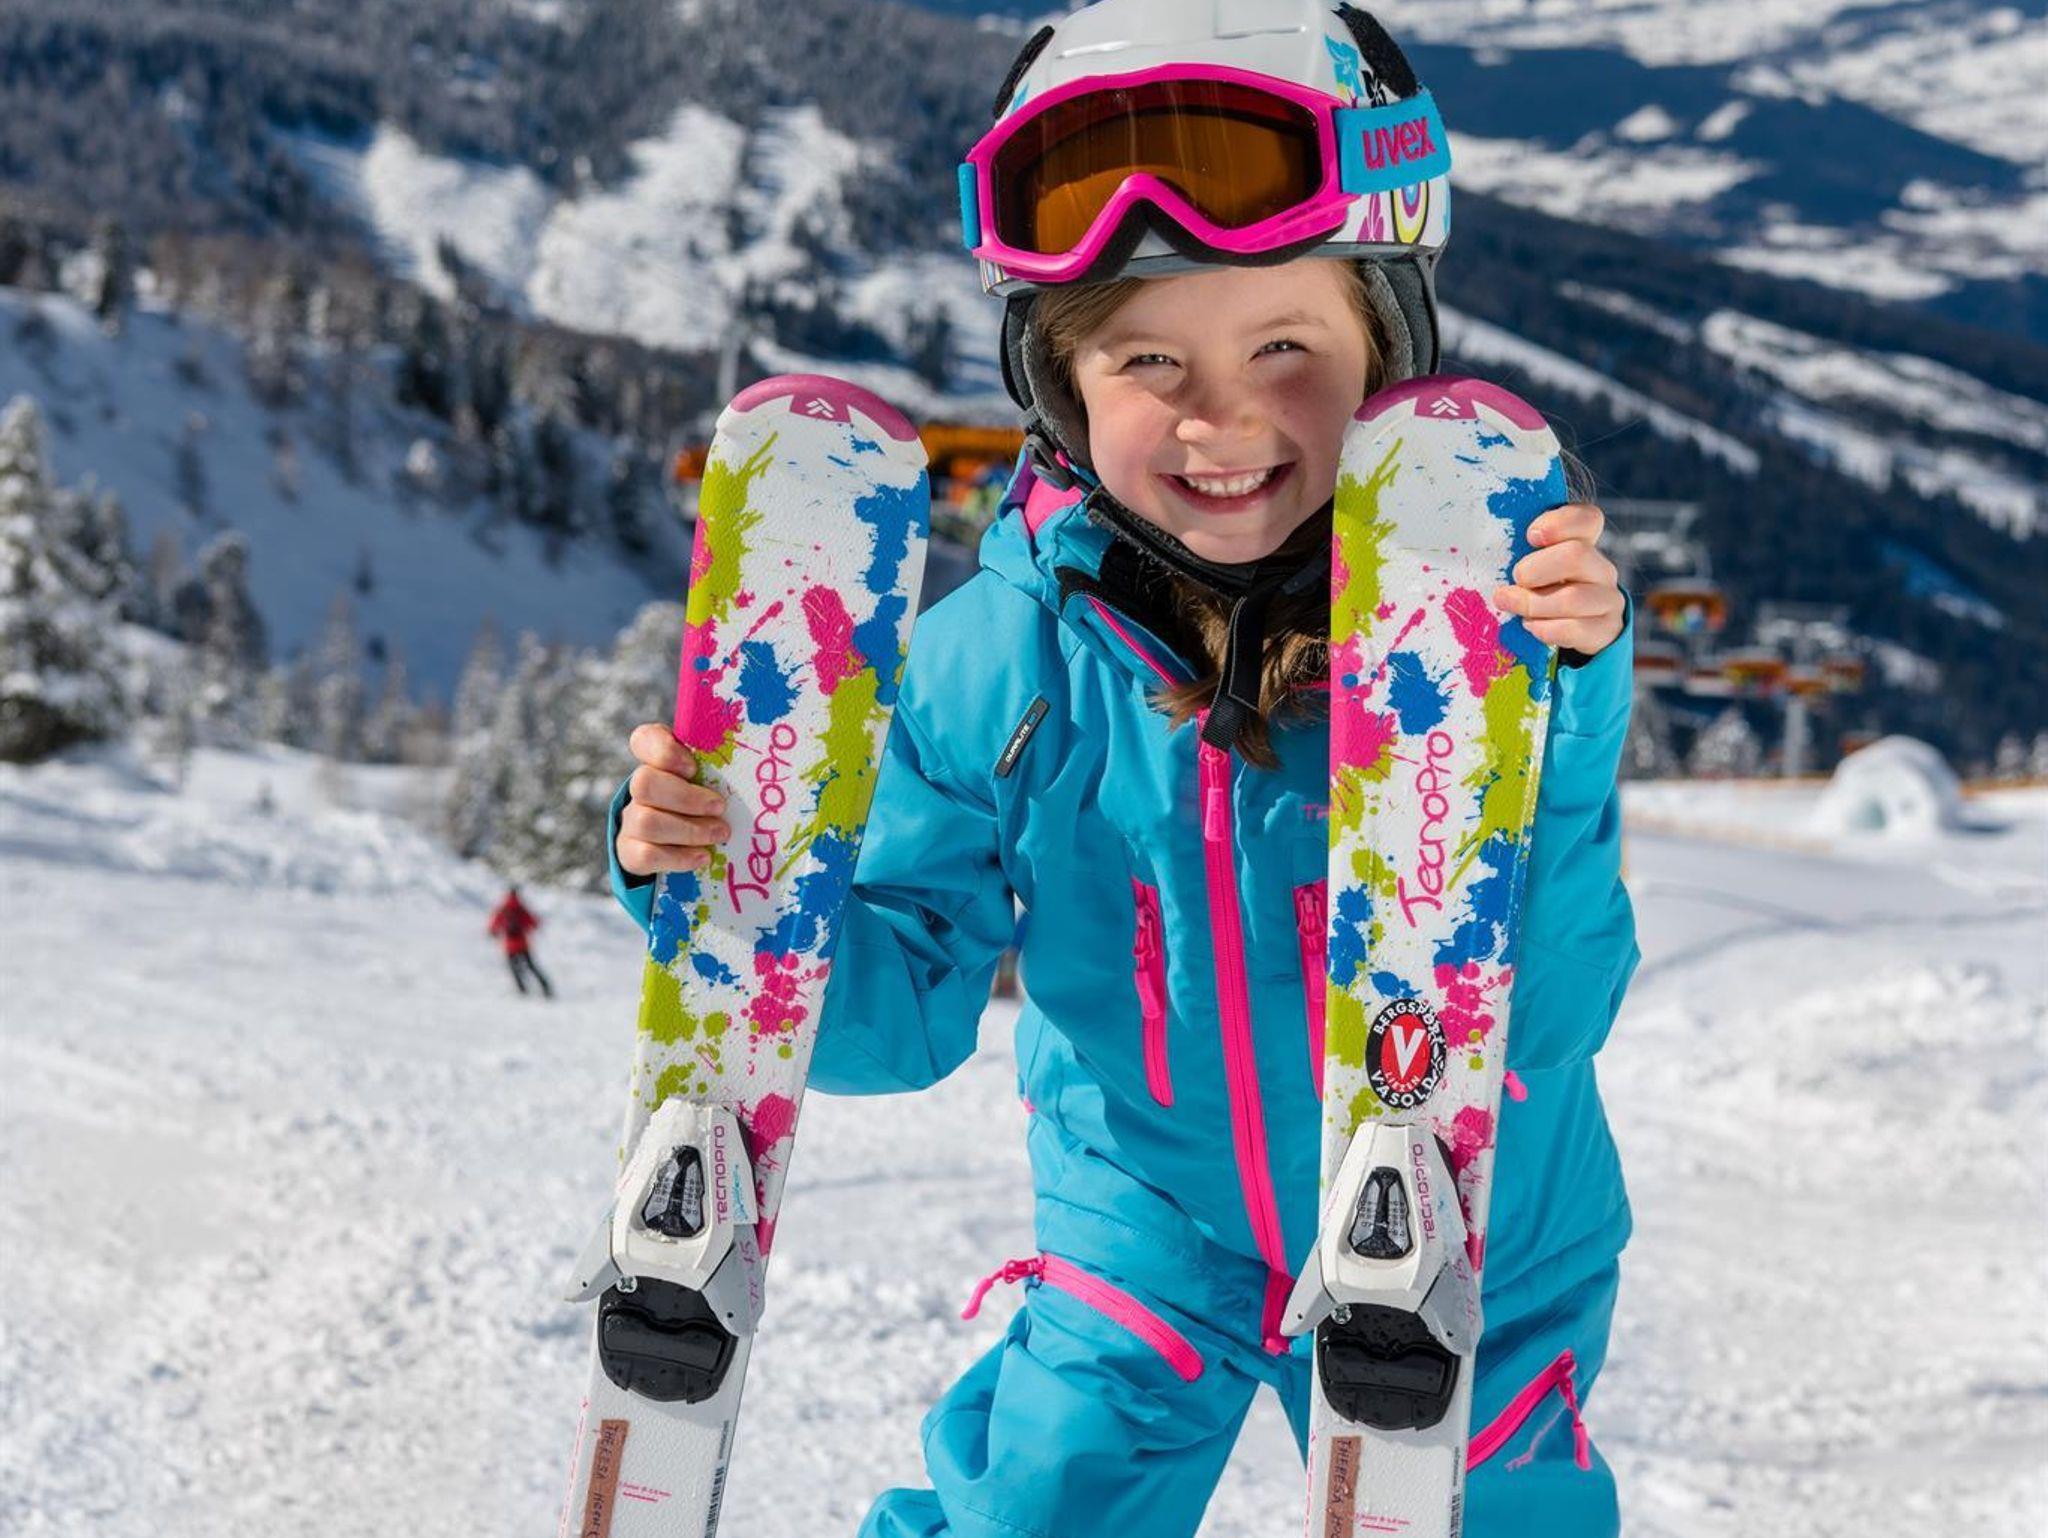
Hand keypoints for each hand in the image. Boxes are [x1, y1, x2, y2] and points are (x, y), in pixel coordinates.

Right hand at [616, 723, 731, 876]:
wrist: (680, 844)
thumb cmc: (708, 802)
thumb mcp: (714, 780)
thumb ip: (723, 768)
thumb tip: (758, 763)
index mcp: (659, 761)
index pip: (644, 739)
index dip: (664, 751)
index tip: (693, 767)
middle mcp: (641, 788)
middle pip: (644, 783)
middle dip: (686, 798)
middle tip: (720, 807)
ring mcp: (632, 820)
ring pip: (646, 822)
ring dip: (689, 830)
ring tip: (720, 834)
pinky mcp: (632, 852)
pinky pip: (645, 855)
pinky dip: (679, 858)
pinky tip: (703, 857)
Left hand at [1491, 502, 1624, 659]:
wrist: (1575, 629)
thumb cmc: (1541, 589)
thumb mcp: (1531, 564)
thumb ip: (1518, 551)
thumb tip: (1483, 546)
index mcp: (1584, 543)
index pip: (1588, 518)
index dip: (1559, 523)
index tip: (1530, 536)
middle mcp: (1600, 568)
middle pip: (1576, 555)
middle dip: (1534, 569)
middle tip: (1514, 579)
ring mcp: (1607, 599)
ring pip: (1574, 598)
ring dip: (1533, 604)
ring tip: (1511, 605)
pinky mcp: (1605, 629)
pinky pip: (1576, 629)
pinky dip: (1546, 629)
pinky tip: (1530, 626)